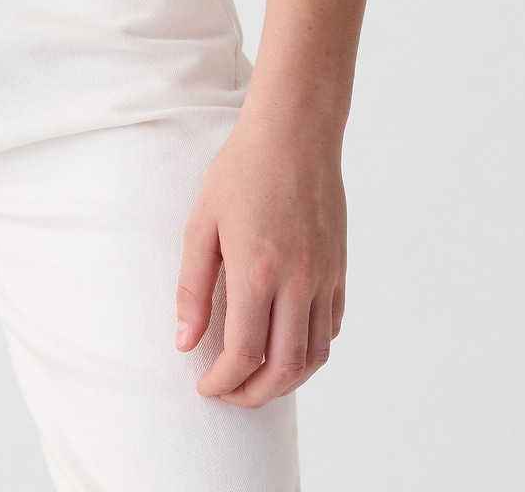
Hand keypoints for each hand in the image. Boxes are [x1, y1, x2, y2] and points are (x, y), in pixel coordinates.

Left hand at [174, 107, 345, 407]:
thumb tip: (185, 342)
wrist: (294, 131)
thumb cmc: (242, 170)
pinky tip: (288, 344)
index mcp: (257, 271)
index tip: (205, 385)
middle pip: (284, 369)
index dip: (223, 382)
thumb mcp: (201, 223)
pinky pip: (332, 327)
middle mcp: (297, 281)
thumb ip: (192, 288)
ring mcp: (324, 277)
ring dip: (286, 380)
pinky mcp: (340, 268)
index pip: (244, 355)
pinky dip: (312, 350)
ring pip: (315, 356)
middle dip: (253, 394)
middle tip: (229, 392)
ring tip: (258, 378)